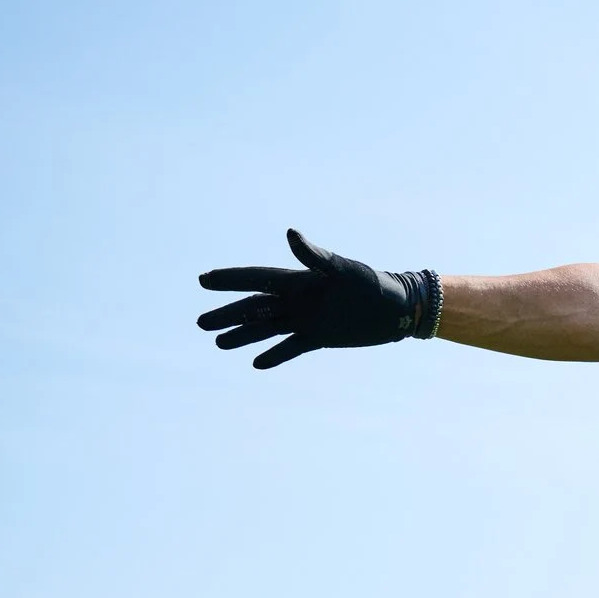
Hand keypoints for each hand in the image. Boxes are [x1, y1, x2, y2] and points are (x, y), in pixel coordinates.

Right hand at [197, 229, 437, 369]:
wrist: (398, 308)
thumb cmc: (371, 283)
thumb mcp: (342, 270)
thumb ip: (314, 256)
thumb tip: (290, 234)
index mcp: (299, 281)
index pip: (256, 279)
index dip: (230, 280)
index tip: (204, 280)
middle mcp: (298, 300)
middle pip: (255, 307)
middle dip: (228, 314)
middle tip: (200, 322)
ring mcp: (307, 320)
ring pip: (267, 328)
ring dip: (243, 334)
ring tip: (218, 342)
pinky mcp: (320, 337)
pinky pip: (291, 347)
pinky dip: (275, 355)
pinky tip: (256, 363)